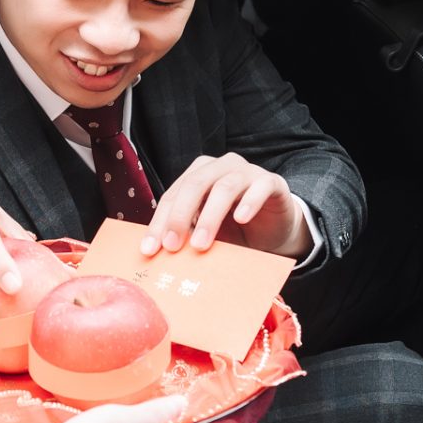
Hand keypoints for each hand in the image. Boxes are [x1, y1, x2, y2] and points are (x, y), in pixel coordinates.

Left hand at [140, 153, 312, 259]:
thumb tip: (158, 254)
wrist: (274, 229)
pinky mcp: (271, 182)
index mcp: (197, 175)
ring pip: (224, 187)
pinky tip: (240, 219)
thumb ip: (186, 235)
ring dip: (210, 217)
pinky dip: (249, 202)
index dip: (159, 222)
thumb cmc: (234, 229)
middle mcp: (219, 167)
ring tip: (200, 244)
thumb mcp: (206, 232)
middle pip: (194, 185)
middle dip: (179, 217)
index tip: (149, 250)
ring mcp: (247, 172)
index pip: (172, 196)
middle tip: (172, 246)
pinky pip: (260, 187)